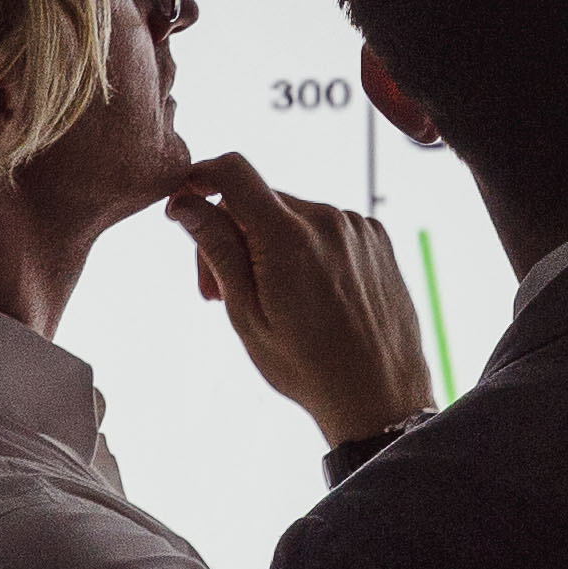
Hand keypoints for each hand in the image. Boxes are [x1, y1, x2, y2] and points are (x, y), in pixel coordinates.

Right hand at [167, 152, 437, 447]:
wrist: (381, 396)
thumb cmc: (308, 367)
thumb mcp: (247, 315)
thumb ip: (217, 250)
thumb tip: (186, 203)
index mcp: (288, 238)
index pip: (233, 172)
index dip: (201, 179)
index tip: (187, 204)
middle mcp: (326, 219)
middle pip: (259, 201)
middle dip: (232, 235)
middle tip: (219, 292)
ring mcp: (356, 226)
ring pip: (292, 216)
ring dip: (270, 245)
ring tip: (272, 301)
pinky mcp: (377, 237)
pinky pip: (326, 227)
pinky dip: (307, 248)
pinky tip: (310, 295)